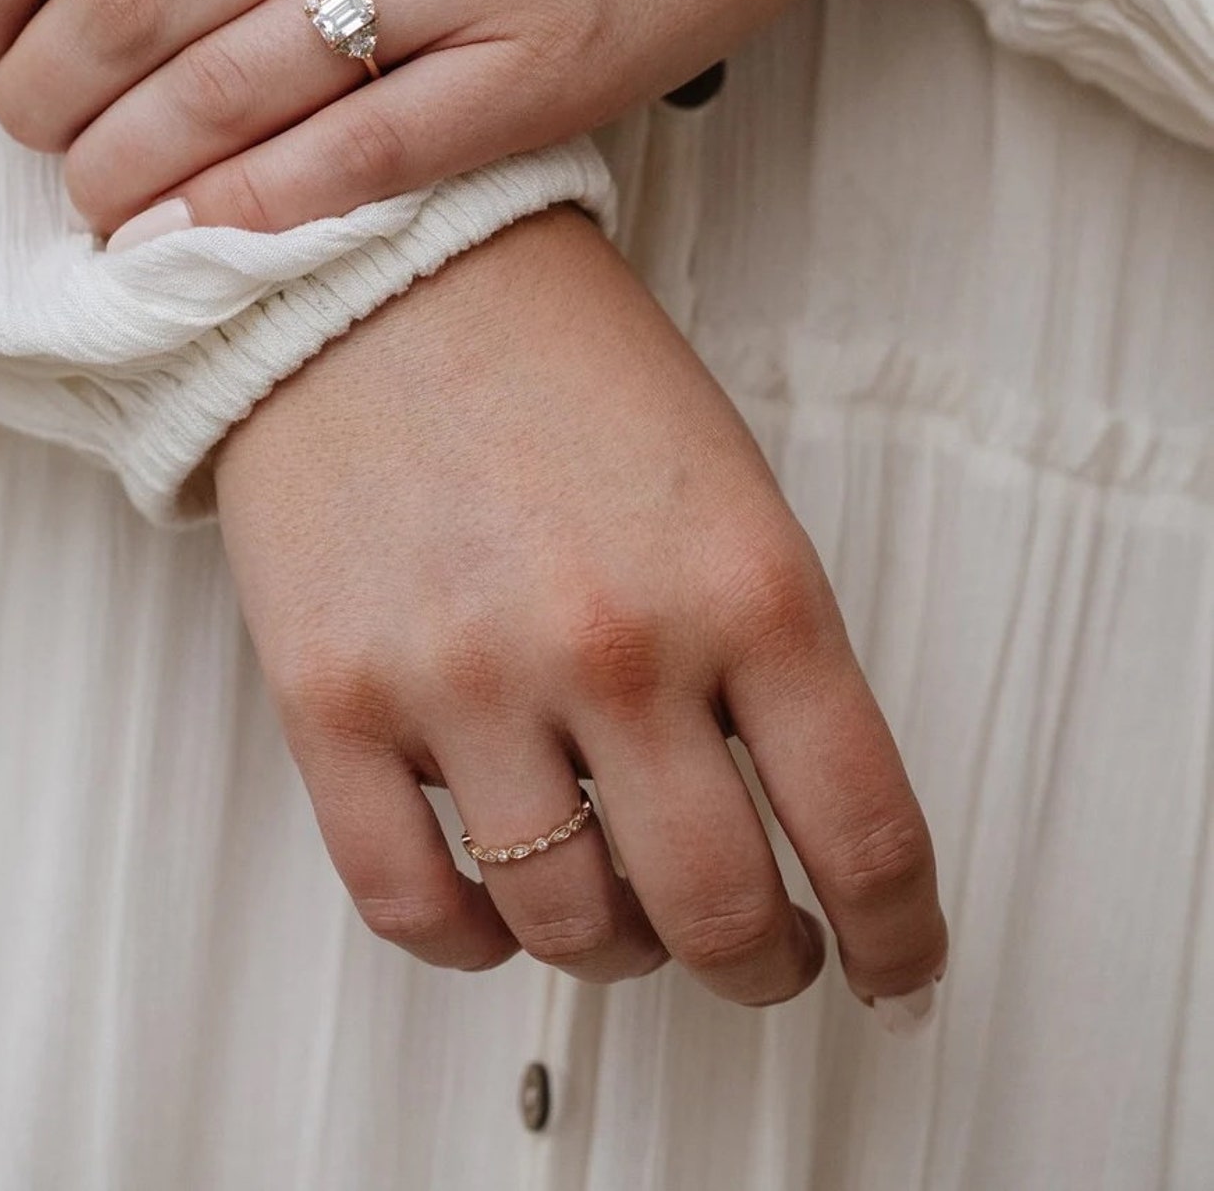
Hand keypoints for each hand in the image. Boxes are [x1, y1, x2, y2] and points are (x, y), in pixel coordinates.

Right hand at [213, 205, 946, 1014]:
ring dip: (618, 950)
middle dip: (764, 964)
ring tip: (623, 911)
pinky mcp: (332, 699)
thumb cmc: (554, 356)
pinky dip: (467, 940)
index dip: (895, 937)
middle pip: (721, 916)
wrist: (372, 260)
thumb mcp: (725, 479)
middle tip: (766, 955)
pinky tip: (494, 908)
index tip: (896, 967)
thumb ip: (768, 649)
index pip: (863, 833)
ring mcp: (465, 679)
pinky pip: (411, 904)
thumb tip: (793, 815)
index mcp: (746, 581)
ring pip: (569, 928)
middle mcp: (615, 645)